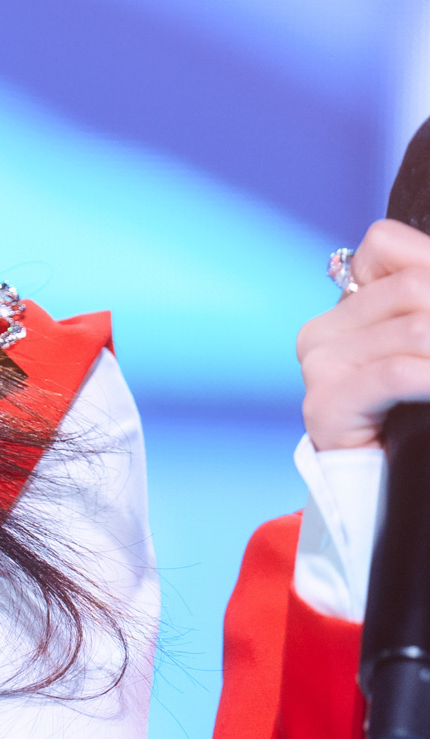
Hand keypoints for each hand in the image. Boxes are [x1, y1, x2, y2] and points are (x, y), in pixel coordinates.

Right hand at [299, 219, 429, 449]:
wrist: (392, 494)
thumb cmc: (420, 418)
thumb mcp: (428, 348)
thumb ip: (428, 306)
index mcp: (347, 306)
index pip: (386, 244)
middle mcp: (323, 330)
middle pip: (411, 286)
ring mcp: (318, 366)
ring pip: (412, 328)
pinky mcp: (324, 405)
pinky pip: (397, 373)